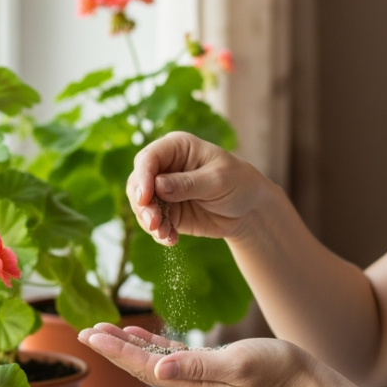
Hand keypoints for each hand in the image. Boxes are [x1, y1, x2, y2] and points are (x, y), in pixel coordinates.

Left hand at [77, 323, 320, 386]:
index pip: (144, 367)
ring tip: (103, 330)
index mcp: (192, 386)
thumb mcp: (237, 364)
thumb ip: (199, 366)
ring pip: (152, 361)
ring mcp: (198, 379)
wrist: (302, 381)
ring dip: (127, 345)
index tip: (91, 335)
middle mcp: (189, 386)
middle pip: (141, 366)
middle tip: (84, 331)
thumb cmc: (275, 369)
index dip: (116, 351)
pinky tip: (139, 334)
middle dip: (112, 349)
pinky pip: (170, 357)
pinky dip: (151, 344)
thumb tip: (159, 369)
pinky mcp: (208, 369)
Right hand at [126, 132, 271, 244]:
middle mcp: (164, 167)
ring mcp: (163, 190)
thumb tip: (158, 186)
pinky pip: (153, 223)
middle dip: (142, 204)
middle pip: (138, 182)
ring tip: (164, 234)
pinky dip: (159, 232)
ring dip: (149, 221)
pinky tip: (171, 239)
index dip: (142, 178)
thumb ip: (188, 183)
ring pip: (141, 205)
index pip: (148, 158)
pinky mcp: (167, 211)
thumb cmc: (237, 182)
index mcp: (176, 147)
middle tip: (153, 223)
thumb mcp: (217, 180)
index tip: (144, 198)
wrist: (248, 208)